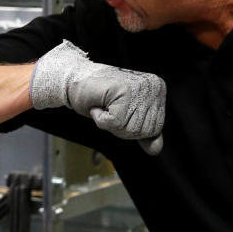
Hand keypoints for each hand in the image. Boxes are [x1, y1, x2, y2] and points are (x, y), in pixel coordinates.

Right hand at [30, 40, 165, 154]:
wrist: (74, 81)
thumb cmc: (100, 98)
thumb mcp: (127, 117)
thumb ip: (145, 133)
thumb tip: (156, 150)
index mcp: (158, 90)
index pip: (155, 129)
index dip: (131, 128)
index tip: (119, 110)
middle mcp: (152, 86)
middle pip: (144, 131)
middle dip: (122, 127)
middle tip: (110, 108)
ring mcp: (139, 87)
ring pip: (130, 129)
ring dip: (111, 123)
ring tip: (105, 104)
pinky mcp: (124, 91)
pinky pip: (115, 123)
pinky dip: (101, 119)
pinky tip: (99, 104)